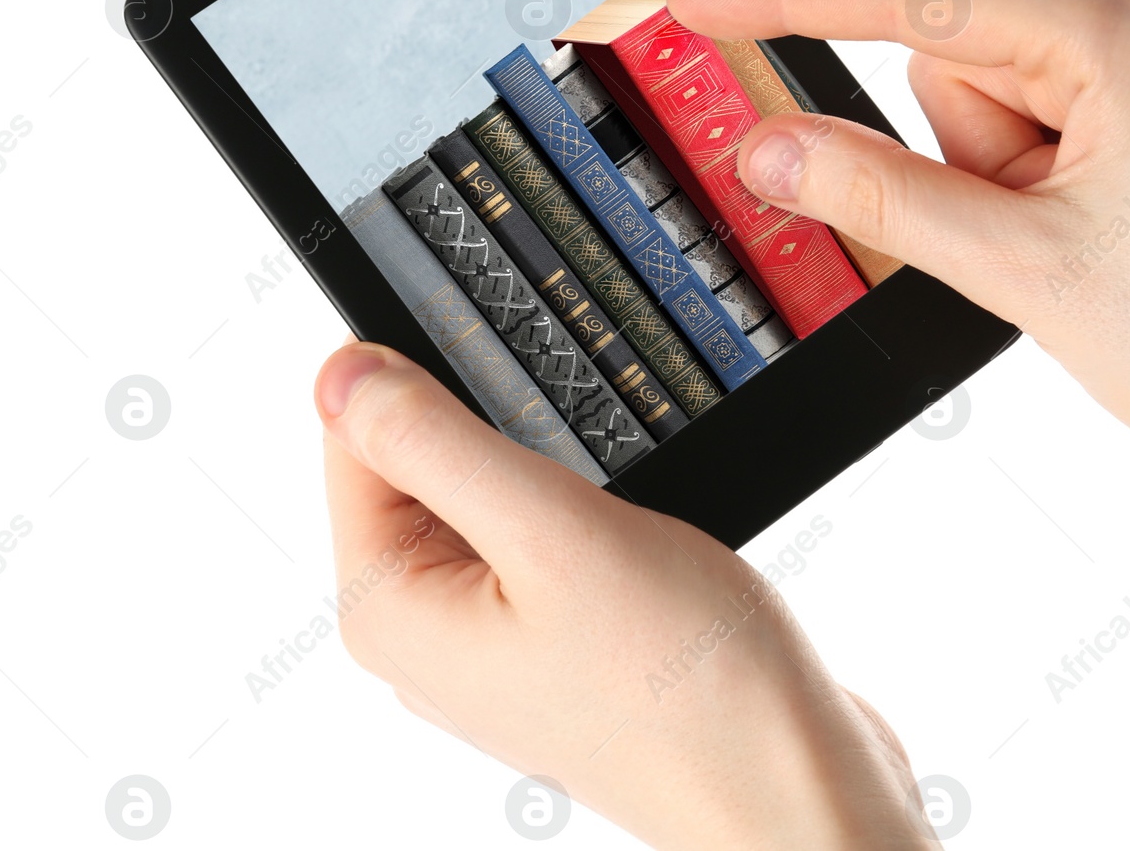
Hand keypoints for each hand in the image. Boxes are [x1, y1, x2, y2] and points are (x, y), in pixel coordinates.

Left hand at [315, 341, 928, 849]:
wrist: (789, 785)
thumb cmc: (685, 687)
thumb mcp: (553, 533)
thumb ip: (438, 444)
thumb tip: (339, 371)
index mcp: (391, 608)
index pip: (354, 438)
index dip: (421, 371)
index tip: (500, 345)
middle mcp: (426, 631)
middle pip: (419, 464)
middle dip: (494, 421)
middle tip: (576, 437)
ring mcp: (490, 642)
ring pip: (487, 496)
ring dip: (547, 463)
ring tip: (613, 492)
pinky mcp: (550, 641)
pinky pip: (537, 537)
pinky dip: (577, 505)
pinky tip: (632, 525)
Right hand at [670, 0, 1129, 665]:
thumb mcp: (1024, 272)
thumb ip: (878, 196)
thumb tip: (770, 146)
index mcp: (1127, 30)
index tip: (698, 0)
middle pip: (963, 57)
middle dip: (963, 156)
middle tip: (1024, 240)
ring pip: (1007, 95)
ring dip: (1007, 178)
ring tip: (1081, 249)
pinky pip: (1059, 113)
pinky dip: (1045, 176)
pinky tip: (1106, 238)